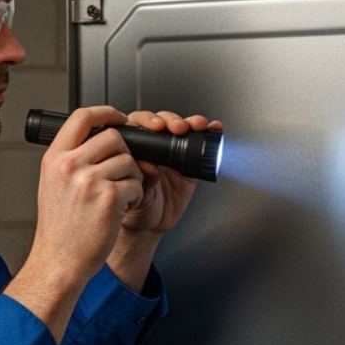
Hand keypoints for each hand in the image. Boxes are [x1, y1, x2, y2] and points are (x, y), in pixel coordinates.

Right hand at [6, 107, 144, 340]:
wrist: (60, 261)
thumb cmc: (60, 229)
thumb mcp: (53, 185)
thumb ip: (71, 159)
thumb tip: (98, 139)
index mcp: (54, 159)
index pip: (82, 117)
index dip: (106, 112)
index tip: (118, 118)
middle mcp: (69, 165)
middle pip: (113, 136)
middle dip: (125, 152)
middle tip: (120, 172)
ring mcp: (89, 180)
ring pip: (129, 161)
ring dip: (131, 177)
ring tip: (116, 196)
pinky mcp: (110, 197)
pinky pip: (136, 183)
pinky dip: (134, 196)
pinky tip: (118, 209)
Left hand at [119, 111, 223, 237]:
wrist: (148, 225)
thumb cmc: (132, 205)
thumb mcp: (130, 188)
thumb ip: (138, 175)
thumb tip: (148, 163)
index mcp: (135, 147)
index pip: (139, 123)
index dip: (148, 120)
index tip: (156, 126)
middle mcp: (153, 147)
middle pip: (163, 121)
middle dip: (172, 120)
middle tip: (178, 128)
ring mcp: (173, 153)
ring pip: (182, 129)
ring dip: (192, 123)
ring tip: (197, 125)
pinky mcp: (190, 164)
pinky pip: (200, 146)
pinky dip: (209, 134)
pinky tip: (213, 128)